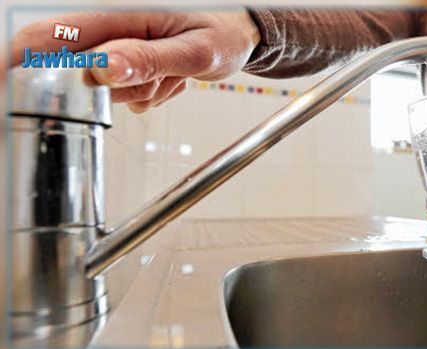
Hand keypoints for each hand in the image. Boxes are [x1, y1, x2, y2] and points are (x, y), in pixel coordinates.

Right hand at [11, 10, 260, 112]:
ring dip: (139, 91)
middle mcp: (113, 27)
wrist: (239, 35)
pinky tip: (170, 78)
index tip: (4, 88)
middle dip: (115, 88)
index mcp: (122, 14)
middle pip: (79, 72)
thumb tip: (101, 69)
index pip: (52, 34)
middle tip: (159, 79)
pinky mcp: (128, 61)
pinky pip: (123, 93)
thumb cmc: (223, 32)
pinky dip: (147, 94)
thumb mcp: (194, 51)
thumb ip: (149, 59)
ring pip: (105, 88)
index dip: (17, 61)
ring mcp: (119, 46)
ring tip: (171, 75)